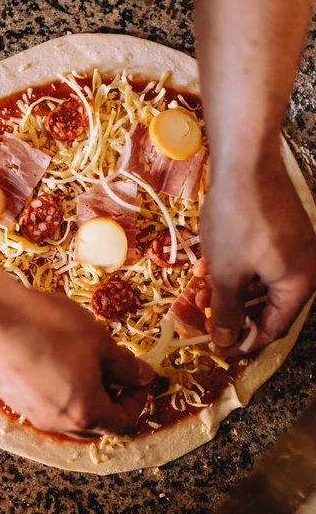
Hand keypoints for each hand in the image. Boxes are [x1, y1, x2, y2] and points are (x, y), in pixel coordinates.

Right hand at [0, 289, 153, 436]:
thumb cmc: (51, 327)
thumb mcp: (100, 341)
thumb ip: (125, 365)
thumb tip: (142, 376)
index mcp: (86, 413)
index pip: (123, 422)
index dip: (137, 399)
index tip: (137, 375)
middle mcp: (58, 423)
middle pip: (96, 424)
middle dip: (112, 399)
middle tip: (114, 369)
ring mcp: (32, 413)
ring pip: (69, 415)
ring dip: (85, 395)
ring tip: (85, 360)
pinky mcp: (13, 399)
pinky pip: (46, 404)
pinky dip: (60, 390)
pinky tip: (57, 359)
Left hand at [199, 150, 315, 355]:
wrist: (245, 162)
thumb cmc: (236, 221)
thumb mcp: (225, 273)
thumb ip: (226, 311)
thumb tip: (225, 341)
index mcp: (299, 284)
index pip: (273, 328)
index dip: (245, 342)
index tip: (219, 350)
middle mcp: (306, 267)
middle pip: (271, 305)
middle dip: (238, 315)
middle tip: (209, 321)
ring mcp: (298, 245)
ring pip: (266, 282)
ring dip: (237, 291)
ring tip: (207, 294)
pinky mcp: (286, 228)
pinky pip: (266, 261)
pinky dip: (243, 270)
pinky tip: (218, 267)